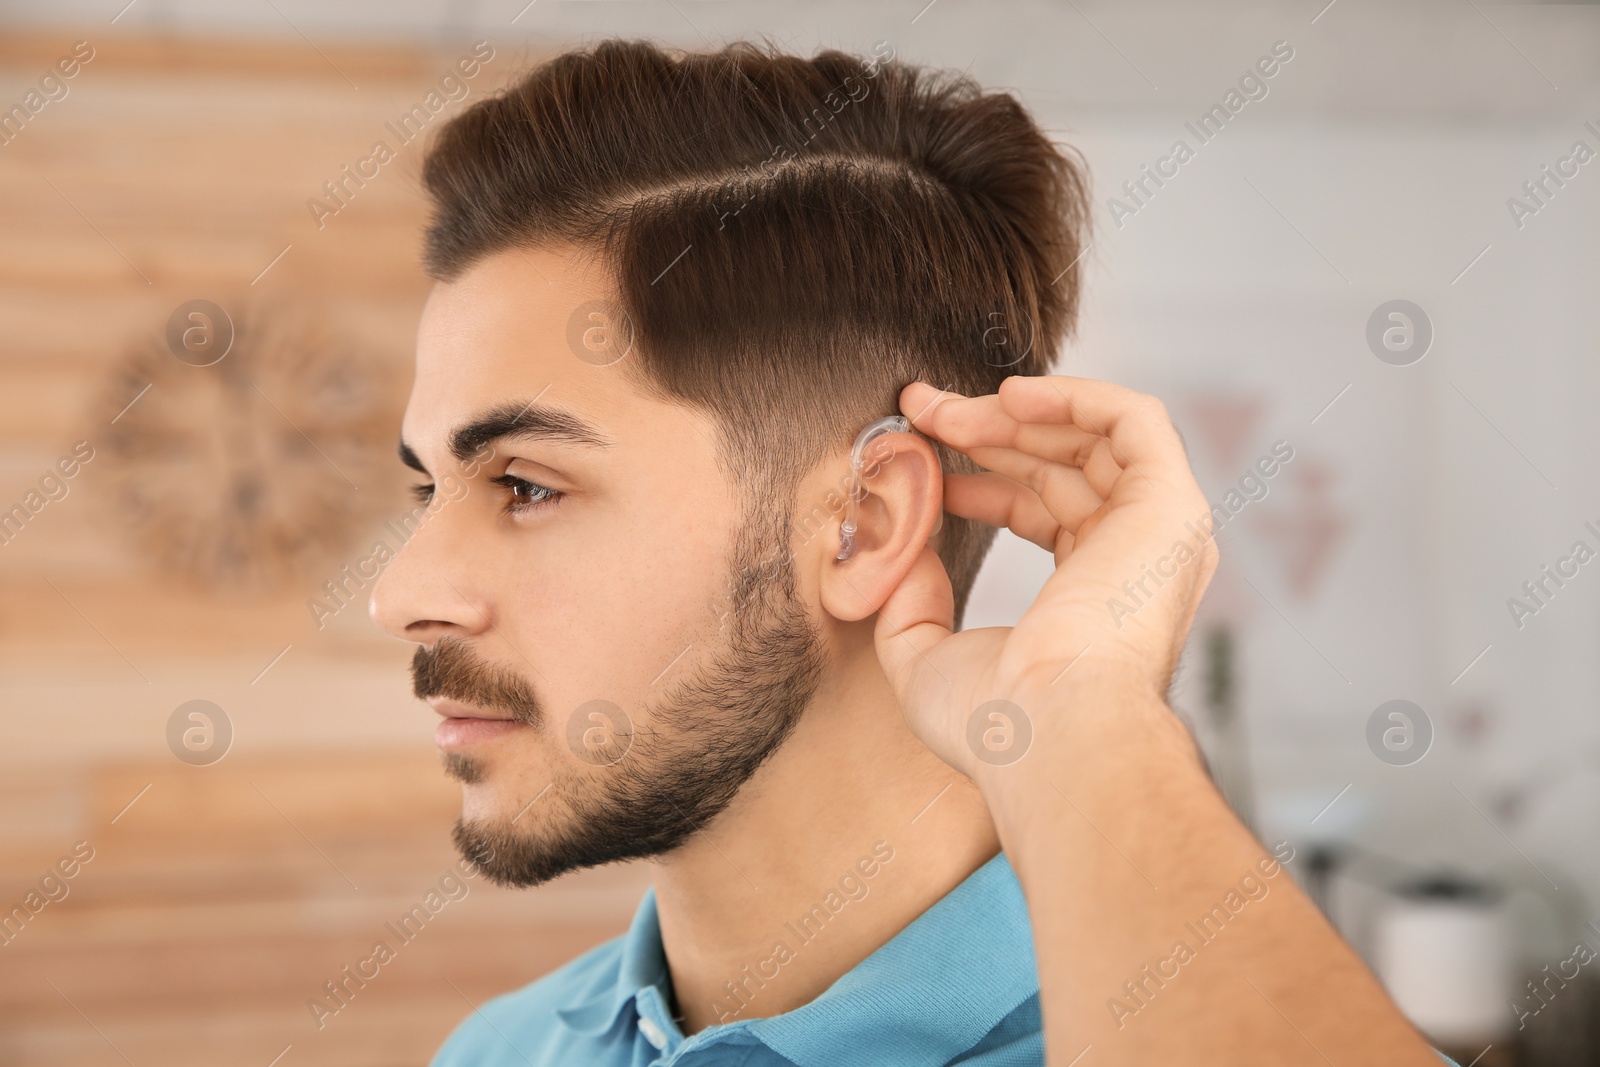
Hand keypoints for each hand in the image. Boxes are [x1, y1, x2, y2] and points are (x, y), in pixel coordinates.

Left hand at [873, 375, 1218, 781]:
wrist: (1048, 733)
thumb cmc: (995, 725)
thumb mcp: (925, 661)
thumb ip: (909, 605)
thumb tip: (903, 548)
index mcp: (1095, 599)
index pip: (1041, 510)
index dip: (977, 478)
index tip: (917, 460)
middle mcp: (1137, 561)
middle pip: (1063, 465)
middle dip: (986, 431)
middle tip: (918, 412)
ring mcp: (1160, 532)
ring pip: (1095, 436)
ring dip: (1015, 412)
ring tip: (943, 410)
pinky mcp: (1171, 505)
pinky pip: (1134, 419)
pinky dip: (1074, 396)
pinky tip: (1007, 397)